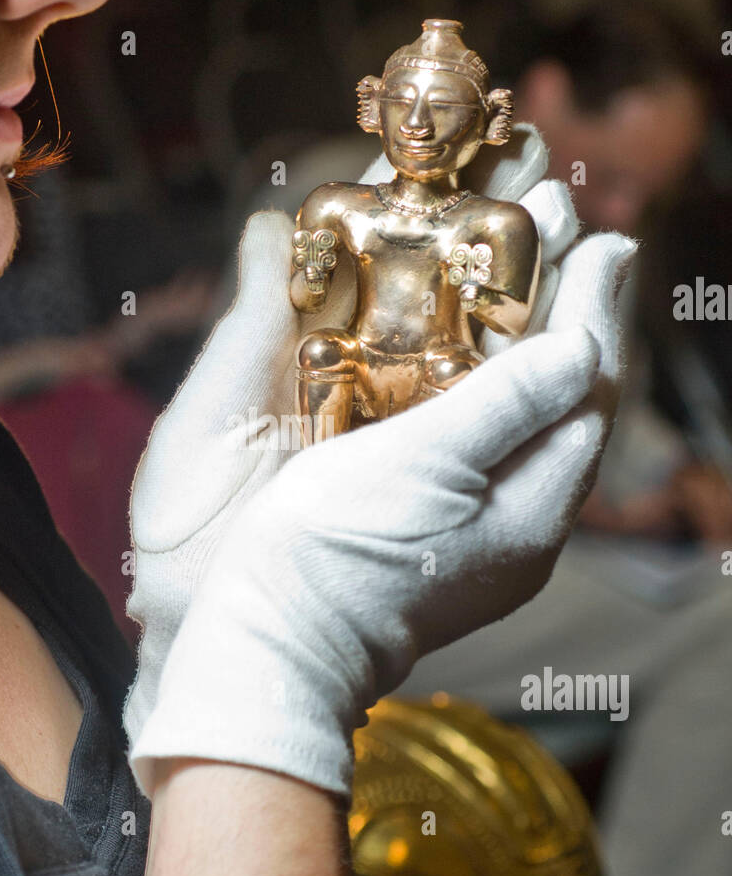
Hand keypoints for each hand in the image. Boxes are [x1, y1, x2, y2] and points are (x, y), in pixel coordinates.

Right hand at [123, 126, 633, 781]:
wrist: (271, 647)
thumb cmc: (336, 558)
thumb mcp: (429, 469)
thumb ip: (510, 403)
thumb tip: (582, 343)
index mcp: (533, 505)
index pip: (586, 391)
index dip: (594, 309)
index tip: (604, 238)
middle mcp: (518, 518)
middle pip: (558, 394)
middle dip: (562, 307)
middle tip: (568, 228)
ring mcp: (477, 527)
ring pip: (516, 409)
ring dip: (520, 332)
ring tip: (524, 262)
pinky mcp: (432, 527)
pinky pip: (475, 433)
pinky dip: (478, 375)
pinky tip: (460, 340)